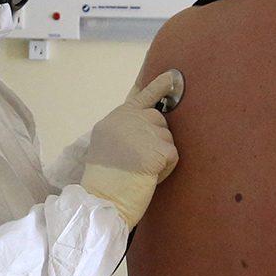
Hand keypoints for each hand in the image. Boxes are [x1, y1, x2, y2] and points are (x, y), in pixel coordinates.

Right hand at [80, 71, 181, 225]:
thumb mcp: (108, 144)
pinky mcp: (159, 148)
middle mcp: (130, 119)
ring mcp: (144, 131)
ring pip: (168, 139)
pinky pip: (173, 156)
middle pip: (159, 119)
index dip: (158, 85)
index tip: (172, 76)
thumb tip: (152, 122)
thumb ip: (126, 129)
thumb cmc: (105, 179)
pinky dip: (166, 169)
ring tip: (140, 171)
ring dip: (160, 157)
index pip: (140, 95)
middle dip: (157, 139)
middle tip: (139, 161)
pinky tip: (148, 177)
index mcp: (116, 118)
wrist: (102, 198)